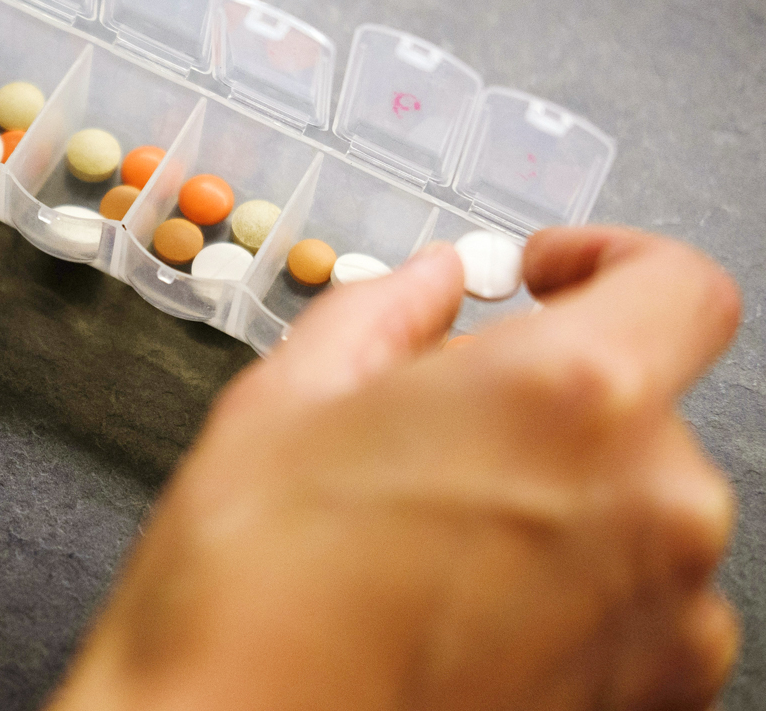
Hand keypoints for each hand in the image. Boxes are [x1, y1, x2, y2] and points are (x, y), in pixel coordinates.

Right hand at [47, 228, 740, 710]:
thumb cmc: (252, 597)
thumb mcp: (286, 401)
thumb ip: (383, 313)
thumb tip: (428, 285)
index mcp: (568, 396)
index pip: (676, 285)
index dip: (609, 261)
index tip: (550, 279)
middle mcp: (652, 504)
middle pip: (637, 403)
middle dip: (543, 397)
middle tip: (431, 427)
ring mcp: (665, 617)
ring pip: (635, 507)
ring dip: (557, 495)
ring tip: (430, 534)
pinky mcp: (653, 700)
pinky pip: (639, 604)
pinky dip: (571, 586)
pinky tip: (460, 605)